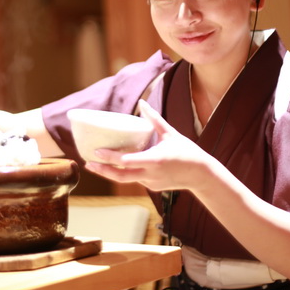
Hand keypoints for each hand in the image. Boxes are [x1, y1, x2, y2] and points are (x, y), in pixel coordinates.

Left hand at [85, 100, 213, 191]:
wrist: (202, 175)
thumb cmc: (187, 152)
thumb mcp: (170, 134)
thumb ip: (155, 119)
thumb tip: (142, 102)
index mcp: (154, 160)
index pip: (126, 161)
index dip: (110, 158)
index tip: (96, 152)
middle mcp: (150, 174)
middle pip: (120, 176)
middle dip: (102, 171)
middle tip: (87, 163)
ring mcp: (151, 183)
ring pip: (126, 180)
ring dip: (110, 173)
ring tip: (95, 165)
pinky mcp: (153, 187)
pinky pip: (135, 180)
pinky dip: (125, 173)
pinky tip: (115, 167)